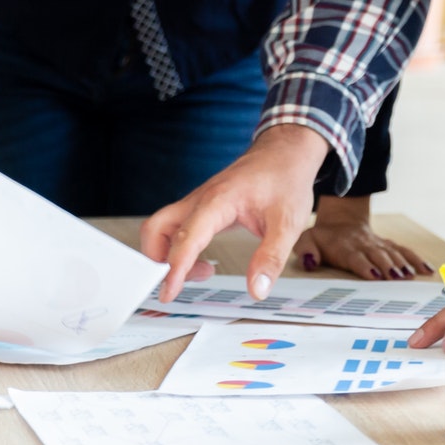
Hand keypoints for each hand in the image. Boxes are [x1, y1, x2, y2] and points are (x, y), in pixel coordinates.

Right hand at [140, 124, 328, 303]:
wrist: (285, 152)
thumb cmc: (285, 179)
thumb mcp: (287, 223)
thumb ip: (271, 258)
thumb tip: (257, 289)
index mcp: (218, 200)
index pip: (186, 237)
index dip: (175, 268)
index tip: (168, 292)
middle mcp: (200, 199)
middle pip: (157, 227)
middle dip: (157, 260)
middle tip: (176, 284)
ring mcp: (197, 202)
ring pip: (161, 227)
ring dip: (166, 255)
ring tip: (200, 273)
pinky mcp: (201, 206)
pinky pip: (175, 228)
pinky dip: (178, 249)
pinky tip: (201, 262)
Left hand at [296, 195, 429, 279]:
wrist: (341, 222)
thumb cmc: (323, 238)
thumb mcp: (307, 240)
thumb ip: (306, 250)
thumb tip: (309, 262)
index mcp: (345, 247)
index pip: (356, 257)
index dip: (365, 266)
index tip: (375, 275)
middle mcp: (364, 245)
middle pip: (378, 256)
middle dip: (387, 266)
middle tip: (397, 278)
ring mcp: (378, 244)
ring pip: (393, 253)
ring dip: (403, 264)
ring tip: (411, 276)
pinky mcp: (388, 245)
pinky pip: (404, 250)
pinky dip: (416, 259)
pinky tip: (427, 270)